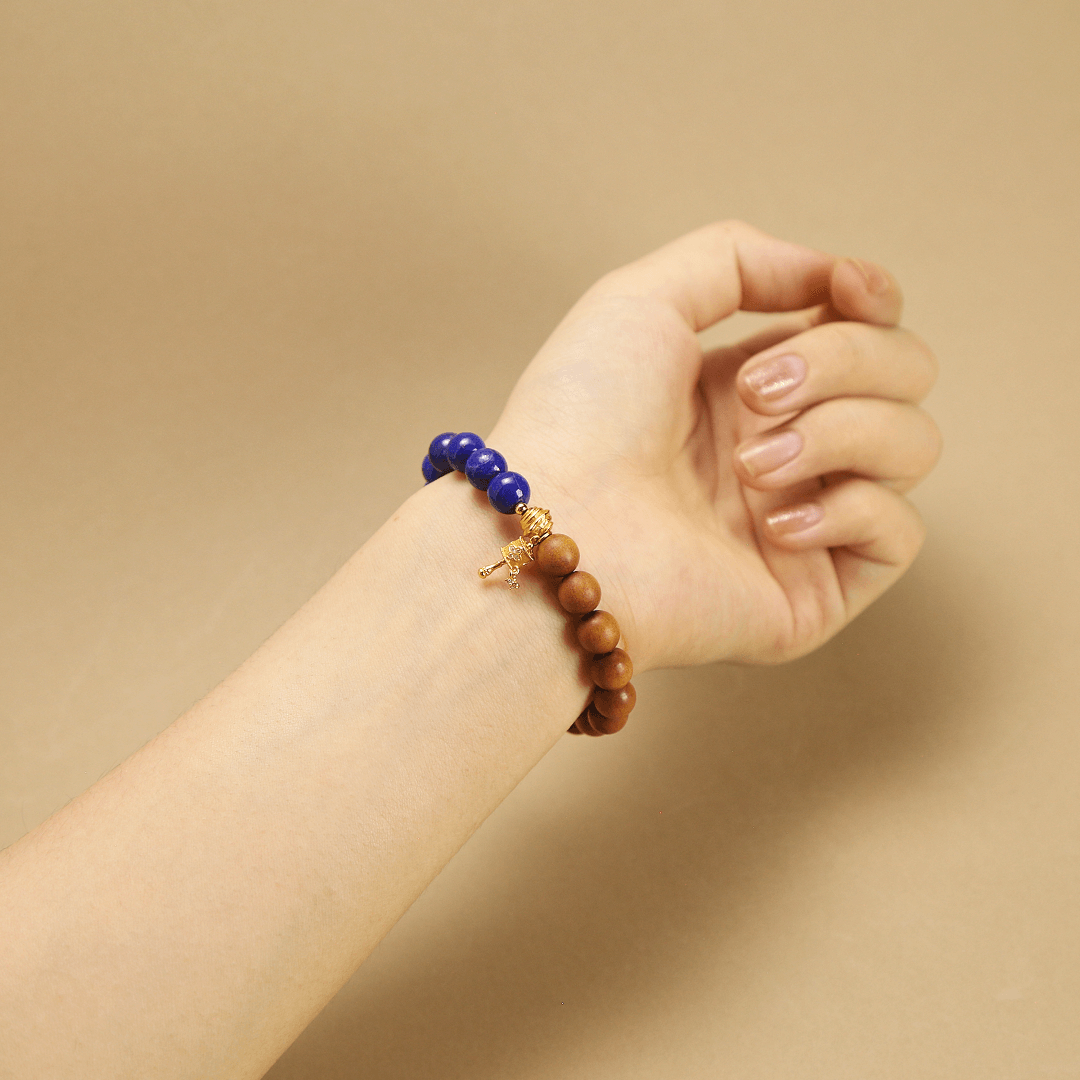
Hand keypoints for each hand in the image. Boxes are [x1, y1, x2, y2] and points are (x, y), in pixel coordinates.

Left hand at [488, 221, 940, 669]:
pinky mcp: (817, 591)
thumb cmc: (582, 415)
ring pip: (914, 444)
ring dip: (839, 433)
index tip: (850, 289)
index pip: (864, 327)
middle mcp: (787, 446)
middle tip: (754, 395)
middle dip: (843, 362)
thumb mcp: (644, 298)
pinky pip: (899, 532)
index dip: (874, 298)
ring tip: (749, 464)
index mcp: (750, 385)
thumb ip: (740, 262)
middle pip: (905, 373)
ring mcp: (807, 517)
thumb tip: (831, 278)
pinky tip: (769, 523)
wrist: (560, 527)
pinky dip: (848, 509)